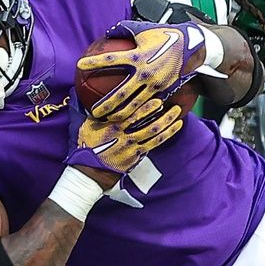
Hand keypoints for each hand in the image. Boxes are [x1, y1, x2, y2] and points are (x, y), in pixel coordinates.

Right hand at [67, 97, 184, 187]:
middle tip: (172, 103)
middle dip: (161, 113)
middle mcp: (124, 136)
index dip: (145, 106)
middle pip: (146, 123)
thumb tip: (93, 94)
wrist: (91, 171)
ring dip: (167, 123)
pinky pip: (155, 143)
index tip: (156, 98)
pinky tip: (176, 127)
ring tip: (177, 113)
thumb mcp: (87, 126)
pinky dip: (167, 134)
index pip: (131, 114)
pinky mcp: (137, 155)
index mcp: (112, 126)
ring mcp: (132, 147)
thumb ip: (94, 112)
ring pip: (154, 133)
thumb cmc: (88, 146)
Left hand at [76, 21, 214, 123]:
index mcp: (138, 55)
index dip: (94, 62)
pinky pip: (148, 105)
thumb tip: (107, 33)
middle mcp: (145, 72)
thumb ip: (124, 30)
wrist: (192, 46)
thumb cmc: (165, 35)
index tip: (80, 65)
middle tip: (93, 112)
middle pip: (121, 94)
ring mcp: (155, 84)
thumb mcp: (144, 30)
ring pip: (134, 105)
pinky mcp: (163, 91)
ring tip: (108, 120)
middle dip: (105, 105)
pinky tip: (128, 119)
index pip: (111, 59)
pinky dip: (137, 113)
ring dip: (119, 114)